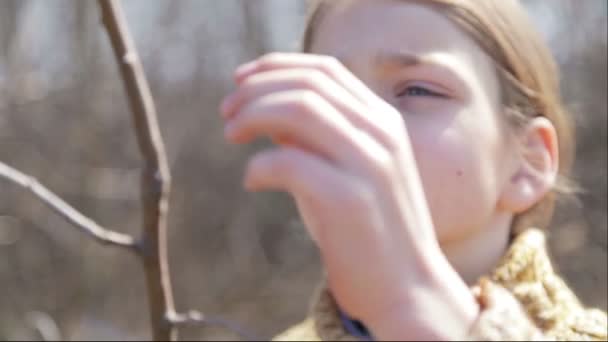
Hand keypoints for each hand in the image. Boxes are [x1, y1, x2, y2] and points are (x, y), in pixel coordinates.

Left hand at [220, 53, 478, 339]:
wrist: (407, 289)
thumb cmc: (366, 230)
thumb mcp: (344, 172)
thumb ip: (313, 139)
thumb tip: (264, 113)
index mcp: (383, 122)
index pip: (325, 70)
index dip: (276, 67)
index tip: (240, 81)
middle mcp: (382, 134)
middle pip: (308, 83)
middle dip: (256, 89)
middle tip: (226, 113)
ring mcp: (371, 164)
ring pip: (300, 108)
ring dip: (253, 114)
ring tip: (230, 134)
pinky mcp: (351, 200)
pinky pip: (291, 163)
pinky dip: (260, 166)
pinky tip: (251, 182)